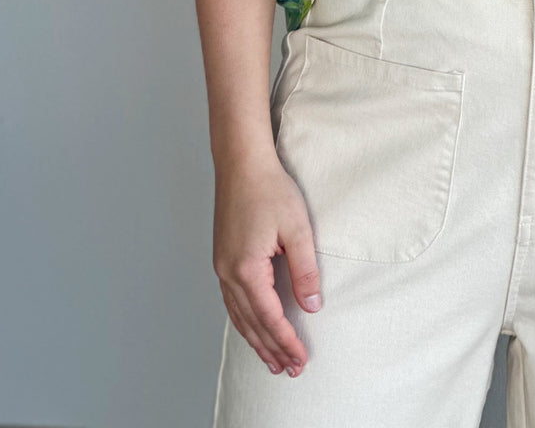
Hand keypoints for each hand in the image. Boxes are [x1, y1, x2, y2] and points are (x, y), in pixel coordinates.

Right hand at [213, 151, 322, 377]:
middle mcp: (228, 273)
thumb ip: (305, 270)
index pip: (269, 318)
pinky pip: (232, 301)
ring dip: (256, 339)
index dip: (286, 341)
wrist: (242, 162)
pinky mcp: (223, 257)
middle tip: (289, 370)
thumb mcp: (297, 229)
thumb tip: (312, 305)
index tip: (301, 359)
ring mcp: (222, 266)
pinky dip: (244, 320)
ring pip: (238, 316)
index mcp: (246, 269)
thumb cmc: (269, 189)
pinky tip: (253, 326)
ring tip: (272, 360)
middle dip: (271, 349)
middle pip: (251, 323)